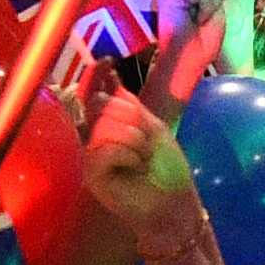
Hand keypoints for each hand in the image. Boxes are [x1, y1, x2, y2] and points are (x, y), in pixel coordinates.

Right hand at [85, 94, 209, 262]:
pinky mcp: (91, 173)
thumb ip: (131, 106)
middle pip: (102, 105)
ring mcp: (92, 153)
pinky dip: (127, 154)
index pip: (100, 94)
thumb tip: (110, 80)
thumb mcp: (154, 128)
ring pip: (104, 126)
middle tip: (146, 143)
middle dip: (132, 119)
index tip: (107, 63)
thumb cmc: (167, 167)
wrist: (172, 202)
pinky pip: (104, 149)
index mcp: (112, 122)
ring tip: (143, 157)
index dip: (100, 78)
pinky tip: (135, 166)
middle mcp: (97, 134)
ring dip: (133, 138)